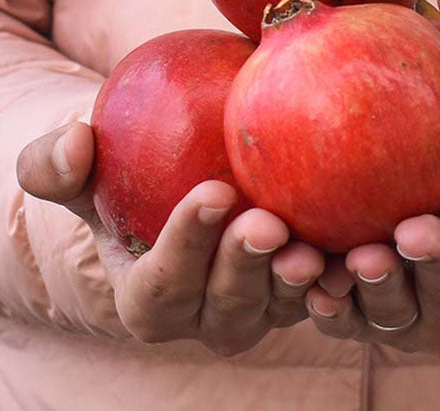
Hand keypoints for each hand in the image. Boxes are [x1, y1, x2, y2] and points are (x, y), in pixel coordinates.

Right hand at [17, 122, 323, 355]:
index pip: (162, 285)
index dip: (186, 246)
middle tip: (266, 224)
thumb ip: (58, 164)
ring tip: (312, 250)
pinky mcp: (305, 289)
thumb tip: (74, 143)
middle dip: (244, 268)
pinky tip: (362, 249)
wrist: (190, 185)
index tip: (214, 193)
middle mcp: (209, 315)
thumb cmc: (133, 182)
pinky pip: (326, 293)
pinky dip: (342, 279)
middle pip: (227, 306)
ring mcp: (262, 307)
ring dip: (297, 283)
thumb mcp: (88, 172)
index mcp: (153, 297)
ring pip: (281, 307)